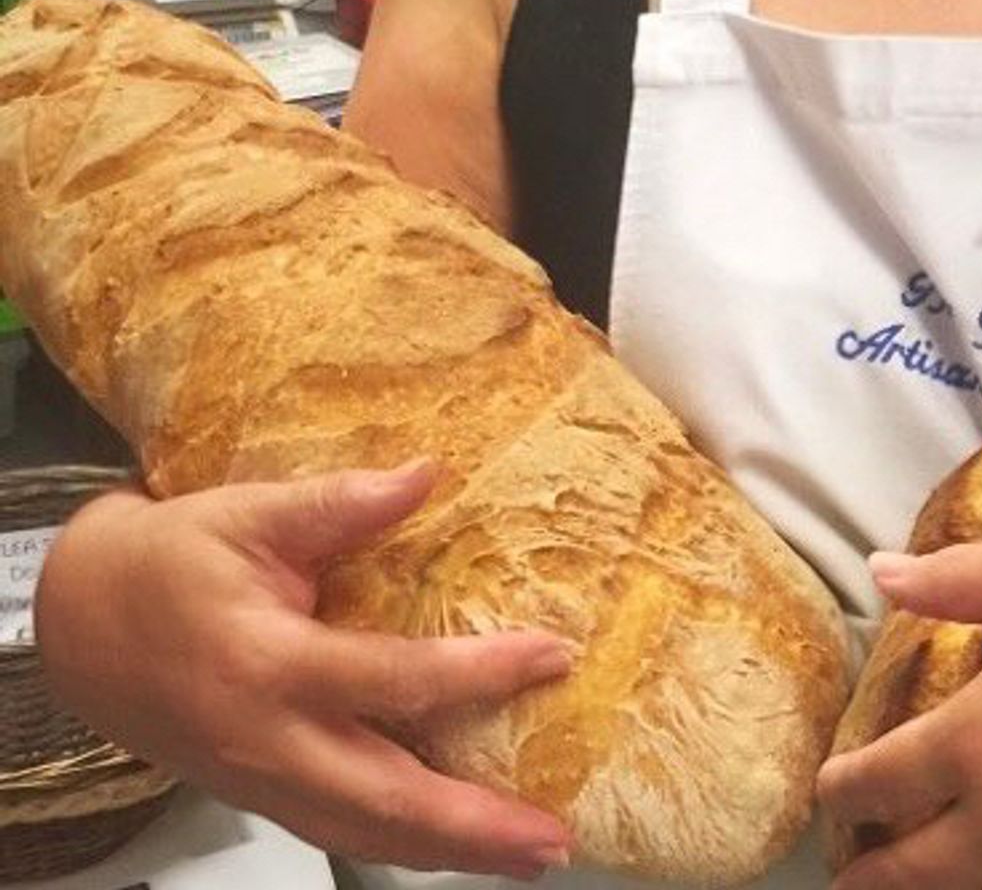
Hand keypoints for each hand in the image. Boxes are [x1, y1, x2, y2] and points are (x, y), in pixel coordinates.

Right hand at [36, 463, 573, 878]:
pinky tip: (459, 845)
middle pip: (383, 800)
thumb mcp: (249, 513)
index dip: (478, 673)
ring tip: (530, 855)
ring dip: (450, 852)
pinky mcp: (261, 797)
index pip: (391, 679)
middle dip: (471, 826)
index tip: (553, 656)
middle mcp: (267, 742)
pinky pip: (342, 833)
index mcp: (268, 665)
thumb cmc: (172, 563)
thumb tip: (427, 473)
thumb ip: (338, 501)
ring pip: (365, 835)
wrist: (84, 626)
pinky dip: (404, 845)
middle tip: (551, 837)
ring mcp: (261, 782)